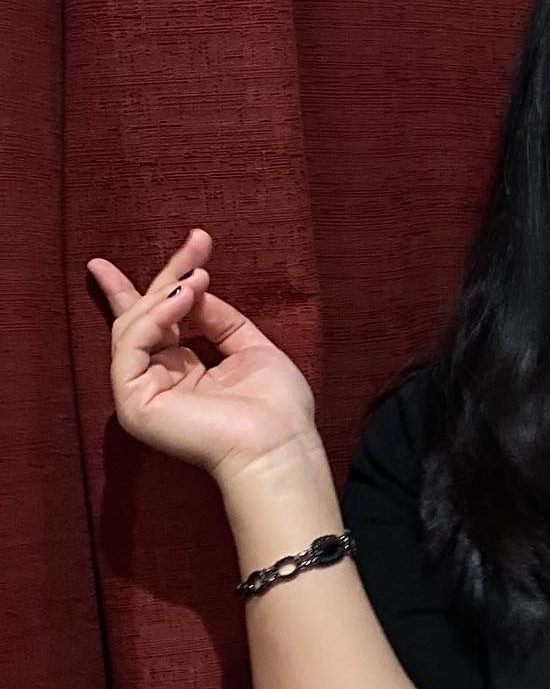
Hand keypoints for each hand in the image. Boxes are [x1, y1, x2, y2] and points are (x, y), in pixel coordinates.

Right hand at [88, 228, 320, 482]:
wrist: (279, 446)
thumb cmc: (277, 407)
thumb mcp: (251, 347)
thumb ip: (218, 318)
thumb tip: (191, 287)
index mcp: (184, 372)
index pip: (162, 323)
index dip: (165, 282)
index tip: (194, 243)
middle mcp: (157, 381)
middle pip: (144, 318)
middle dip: (166, 275)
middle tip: (195, 242)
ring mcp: (141, 393)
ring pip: (133, 327)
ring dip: (164, 293)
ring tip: (196, 277)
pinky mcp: (133, 402)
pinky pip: (130, 347)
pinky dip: (154, 317)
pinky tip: (182, 297)